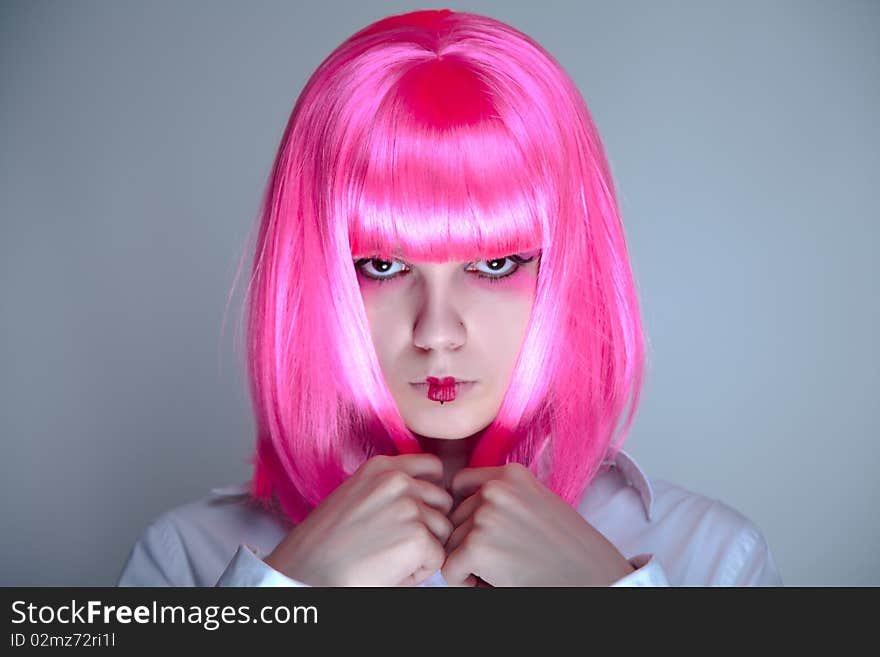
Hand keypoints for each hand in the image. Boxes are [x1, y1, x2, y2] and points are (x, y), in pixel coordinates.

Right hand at [263, 453, 453, 585]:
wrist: (307, 574)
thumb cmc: (325, 544)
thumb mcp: (354, 496)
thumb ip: (388, 488)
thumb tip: (426, 492)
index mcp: (381, 467)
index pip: (433, 468)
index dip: (429, 494)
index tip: (413, 514)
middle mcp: (397, 481)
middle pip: (442, 501)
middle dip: (429, 524)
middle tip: (394, 543)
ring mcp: (410, 507)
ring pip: (444, 530)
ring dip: (424, 549)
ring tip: (388, 558)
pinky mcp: (417, 538)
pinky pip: (437, 558)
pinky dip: (418, 572)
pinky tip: (390, 571)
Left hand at [442, 462, 635, 586]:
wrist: (596, 581)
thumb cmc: (572, 551)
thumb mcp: (539, 505)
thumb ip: (504, 499)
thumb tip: (458, 505)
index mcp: (512, 474)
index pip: (460, 485)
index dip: (467, 514)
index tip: (486, 533)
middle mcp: (496, 488)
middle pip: (455, 518)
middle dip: (469, 542)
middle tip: (505, 559)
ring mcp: (486, 515)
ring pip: (451, 544)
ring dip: (469, 563)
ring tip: (505, 570)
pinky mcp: (478, 546)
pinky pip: (449, 569)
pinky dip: (465, 582)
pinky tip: (495, 583)